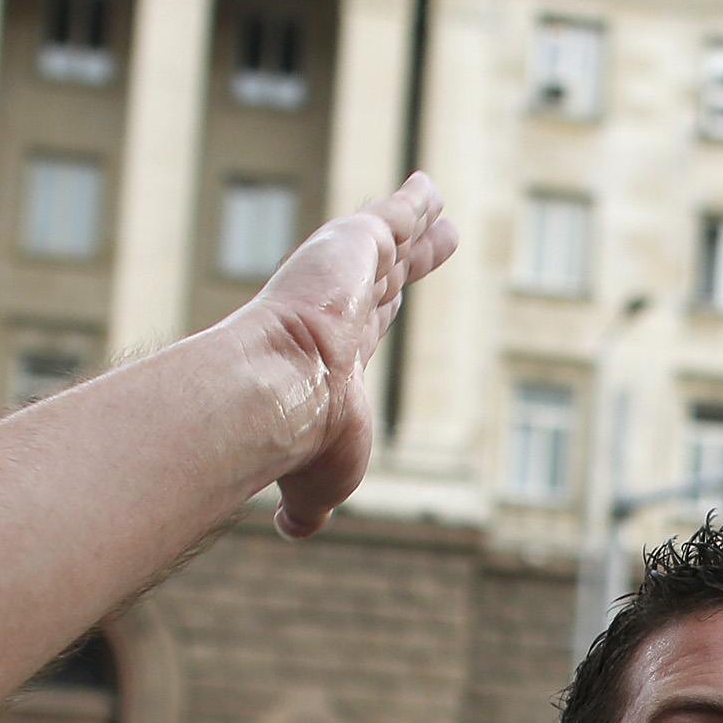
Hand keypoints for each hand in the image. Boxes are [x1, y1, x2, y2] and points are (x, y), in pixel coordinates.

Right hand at [229, 173, 462, 541]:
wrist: (282, 396)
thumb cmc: (301, 444)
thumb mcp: (319, 486)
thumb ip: (308, 507)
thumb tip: (293, 532)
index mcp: (332, 361)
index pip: (364, 329)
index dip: (381, 310)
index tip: (392, 296)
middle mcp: (336, 316)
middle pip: (383, 281)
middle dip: (405, 264)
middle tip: (428, 244)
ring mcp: (343, 280)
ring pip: (392, 246)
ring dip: (417, 227)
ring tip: (440, 209)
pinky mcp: (351, 249)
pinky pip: (393, 219)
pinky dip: (415, 205)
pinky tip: (434, 190)